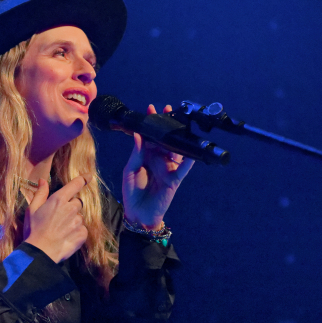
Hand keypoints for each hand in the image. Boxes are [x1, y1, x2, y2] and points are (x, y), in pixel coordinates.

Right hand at [23, 174, 90, 262]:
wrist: (40, 252)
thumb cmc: (33, 230)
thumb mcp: (32, 209)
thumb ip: (40, 193)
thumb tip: (43, 180)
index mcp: (59, 199)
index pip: (76, 184)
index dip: (83, 179)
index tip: (88, 176)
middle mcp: (71, 208)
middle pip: (77, 202)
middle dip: (71, 206)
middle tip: (59, 217)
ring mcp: (78, 222)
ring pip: (80, 217)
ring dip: (73, 220)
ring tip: (61, 229)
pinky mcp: (82, 234)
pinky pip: (83, 229)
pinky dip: (77, 231)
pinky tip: (66, 236)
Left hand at [122, 104, 194, 228]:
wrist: (138, 214)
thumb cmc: (132, 192)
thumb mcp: (130, 171)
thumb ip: (136, 154)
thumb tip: (138, 134)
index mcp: (146, 156)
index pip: (149, 136)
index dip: (151, 123)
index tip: (151, 108)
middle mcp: (158, 159)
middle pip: (164, 139)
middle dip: (167, 125)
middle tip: (169, 109)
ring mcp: (168, 168)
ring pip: (175, 150)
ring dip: (178, 138)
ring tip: (181, 123)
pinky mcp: (174, 179)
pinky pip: (183, 169)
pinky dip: (189, 160)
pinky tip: (192, 151)